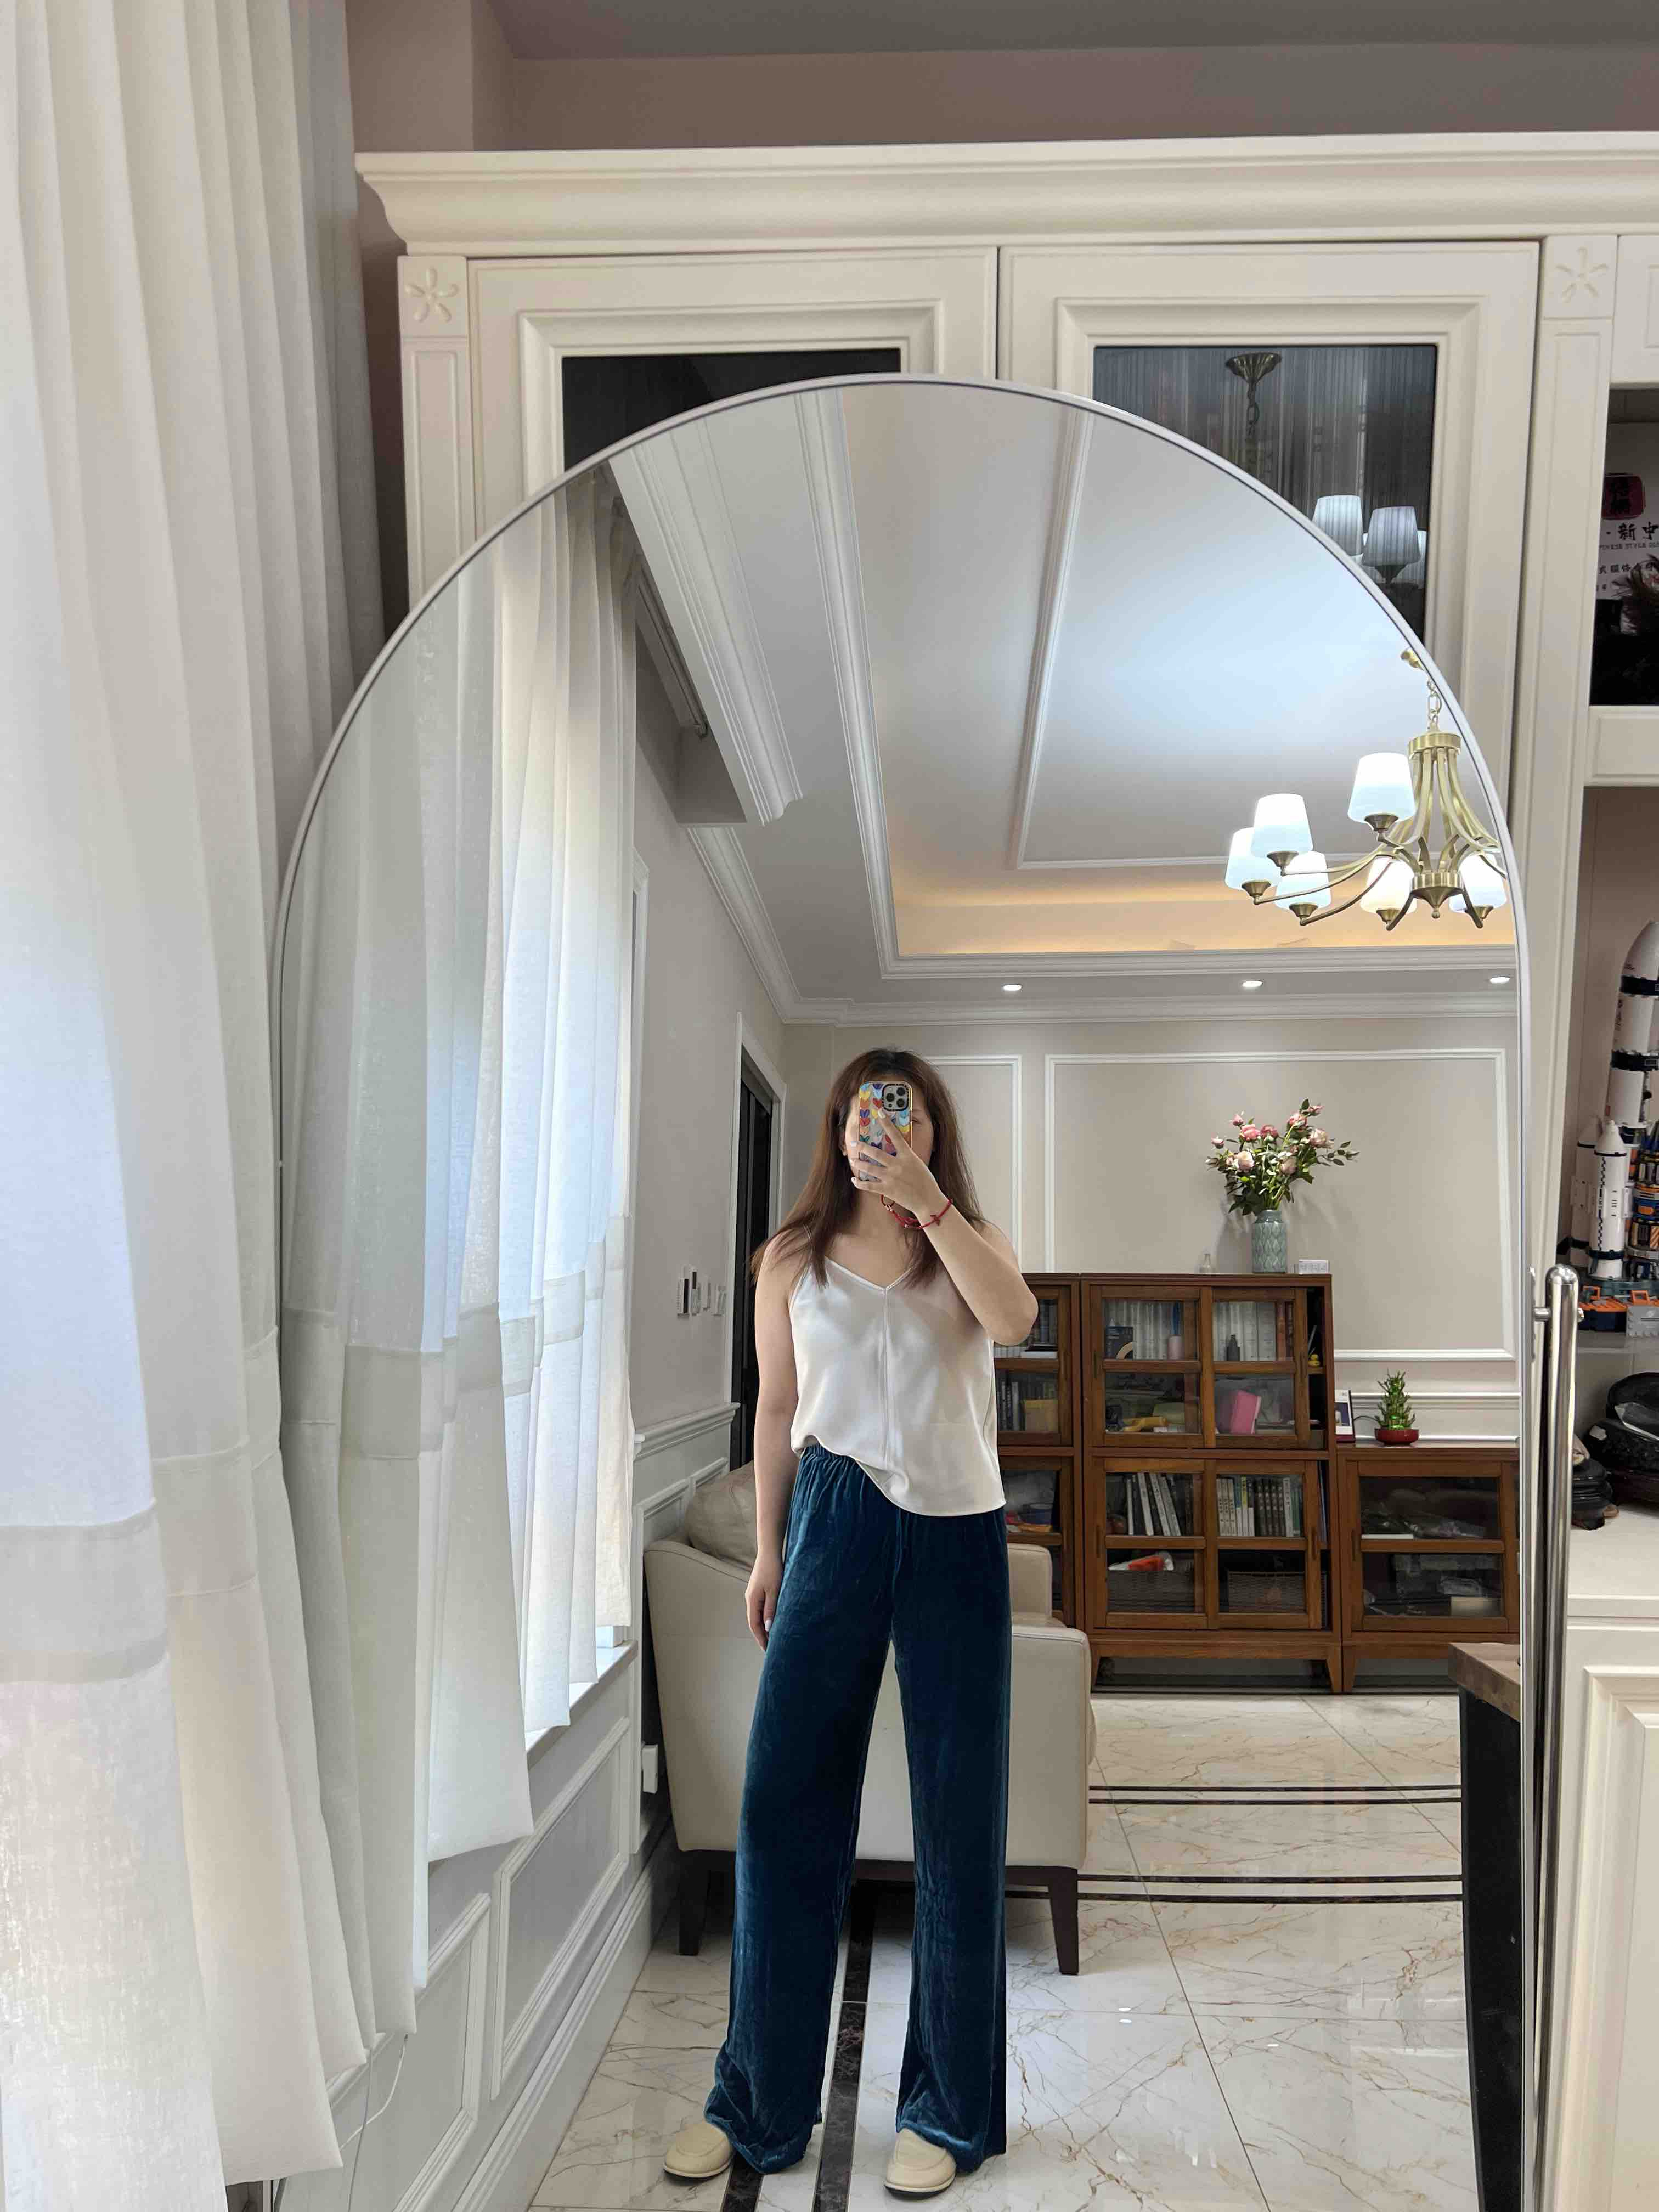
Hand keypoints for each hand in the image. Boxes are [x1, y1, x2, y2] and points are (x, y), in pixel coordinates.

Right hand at [746, 1550, 782, 1648]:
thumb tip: (768, 1628)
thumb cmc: (773, 1569)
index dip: (761, 1638)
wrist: (769, 1552)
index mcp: (752, 1600)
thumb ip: (771, 1610)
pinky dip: (764, 1618)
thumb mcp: (774, 1591)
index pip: (754, 1625)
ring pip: (756, 1615)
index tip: (767, 1650)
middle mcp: (750, 1599)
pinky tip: (771, 1620)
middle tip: (770, 1647)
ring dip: (763, 1627)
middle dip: (761, 1635)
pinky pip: (759, 1608)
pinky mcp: (758, 1590)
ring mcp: (753, 1594)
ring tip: (772, 1637)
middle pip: (754, 1622)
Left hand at [849, 1102, 943, 1218]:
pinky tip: (854, 1180)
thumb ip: (907, 1157)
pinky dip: (859, 1183)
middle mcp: (898, 1165)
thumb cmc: (926, 1182)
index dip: (886, 1123)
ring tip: (853, 1159)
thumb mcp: (918, 1164)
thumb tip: (897, 1151)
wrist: (928, 1201)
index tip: (879, 1112)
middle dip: (863, 1147)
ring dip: (859, 1163)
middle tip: (855, 1143)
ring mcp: (891, 1178)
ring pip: (869, 1168)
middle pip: (876, 1153)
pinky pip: (869, 1186)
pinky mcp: (887, 1190)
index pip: (895, 1135)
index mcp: (908, 1156)